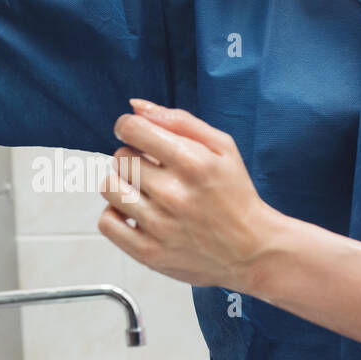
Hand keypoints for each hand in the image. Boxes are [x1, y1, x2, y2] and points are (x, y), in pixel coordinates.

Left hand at [97, 99, 280, 289]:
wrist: (253, 250)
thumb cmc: (236, 196)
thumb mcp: (223, 148)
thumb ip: (179, 121)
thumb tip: (136, 107)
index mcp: (192, 162)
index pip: (132, 129)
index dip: (128, 127)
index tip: (136, 135)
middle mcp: (172, 193)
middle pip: (120, 158)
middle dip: (133, 158)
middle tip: (154, 170)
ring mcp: (159, 226)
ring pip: (109, 187)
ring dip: (122, 185)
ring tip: (142, 192)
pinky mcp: (149, 253)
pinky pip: (107, 223)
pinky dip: (115, 215)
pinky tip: (134, 214)